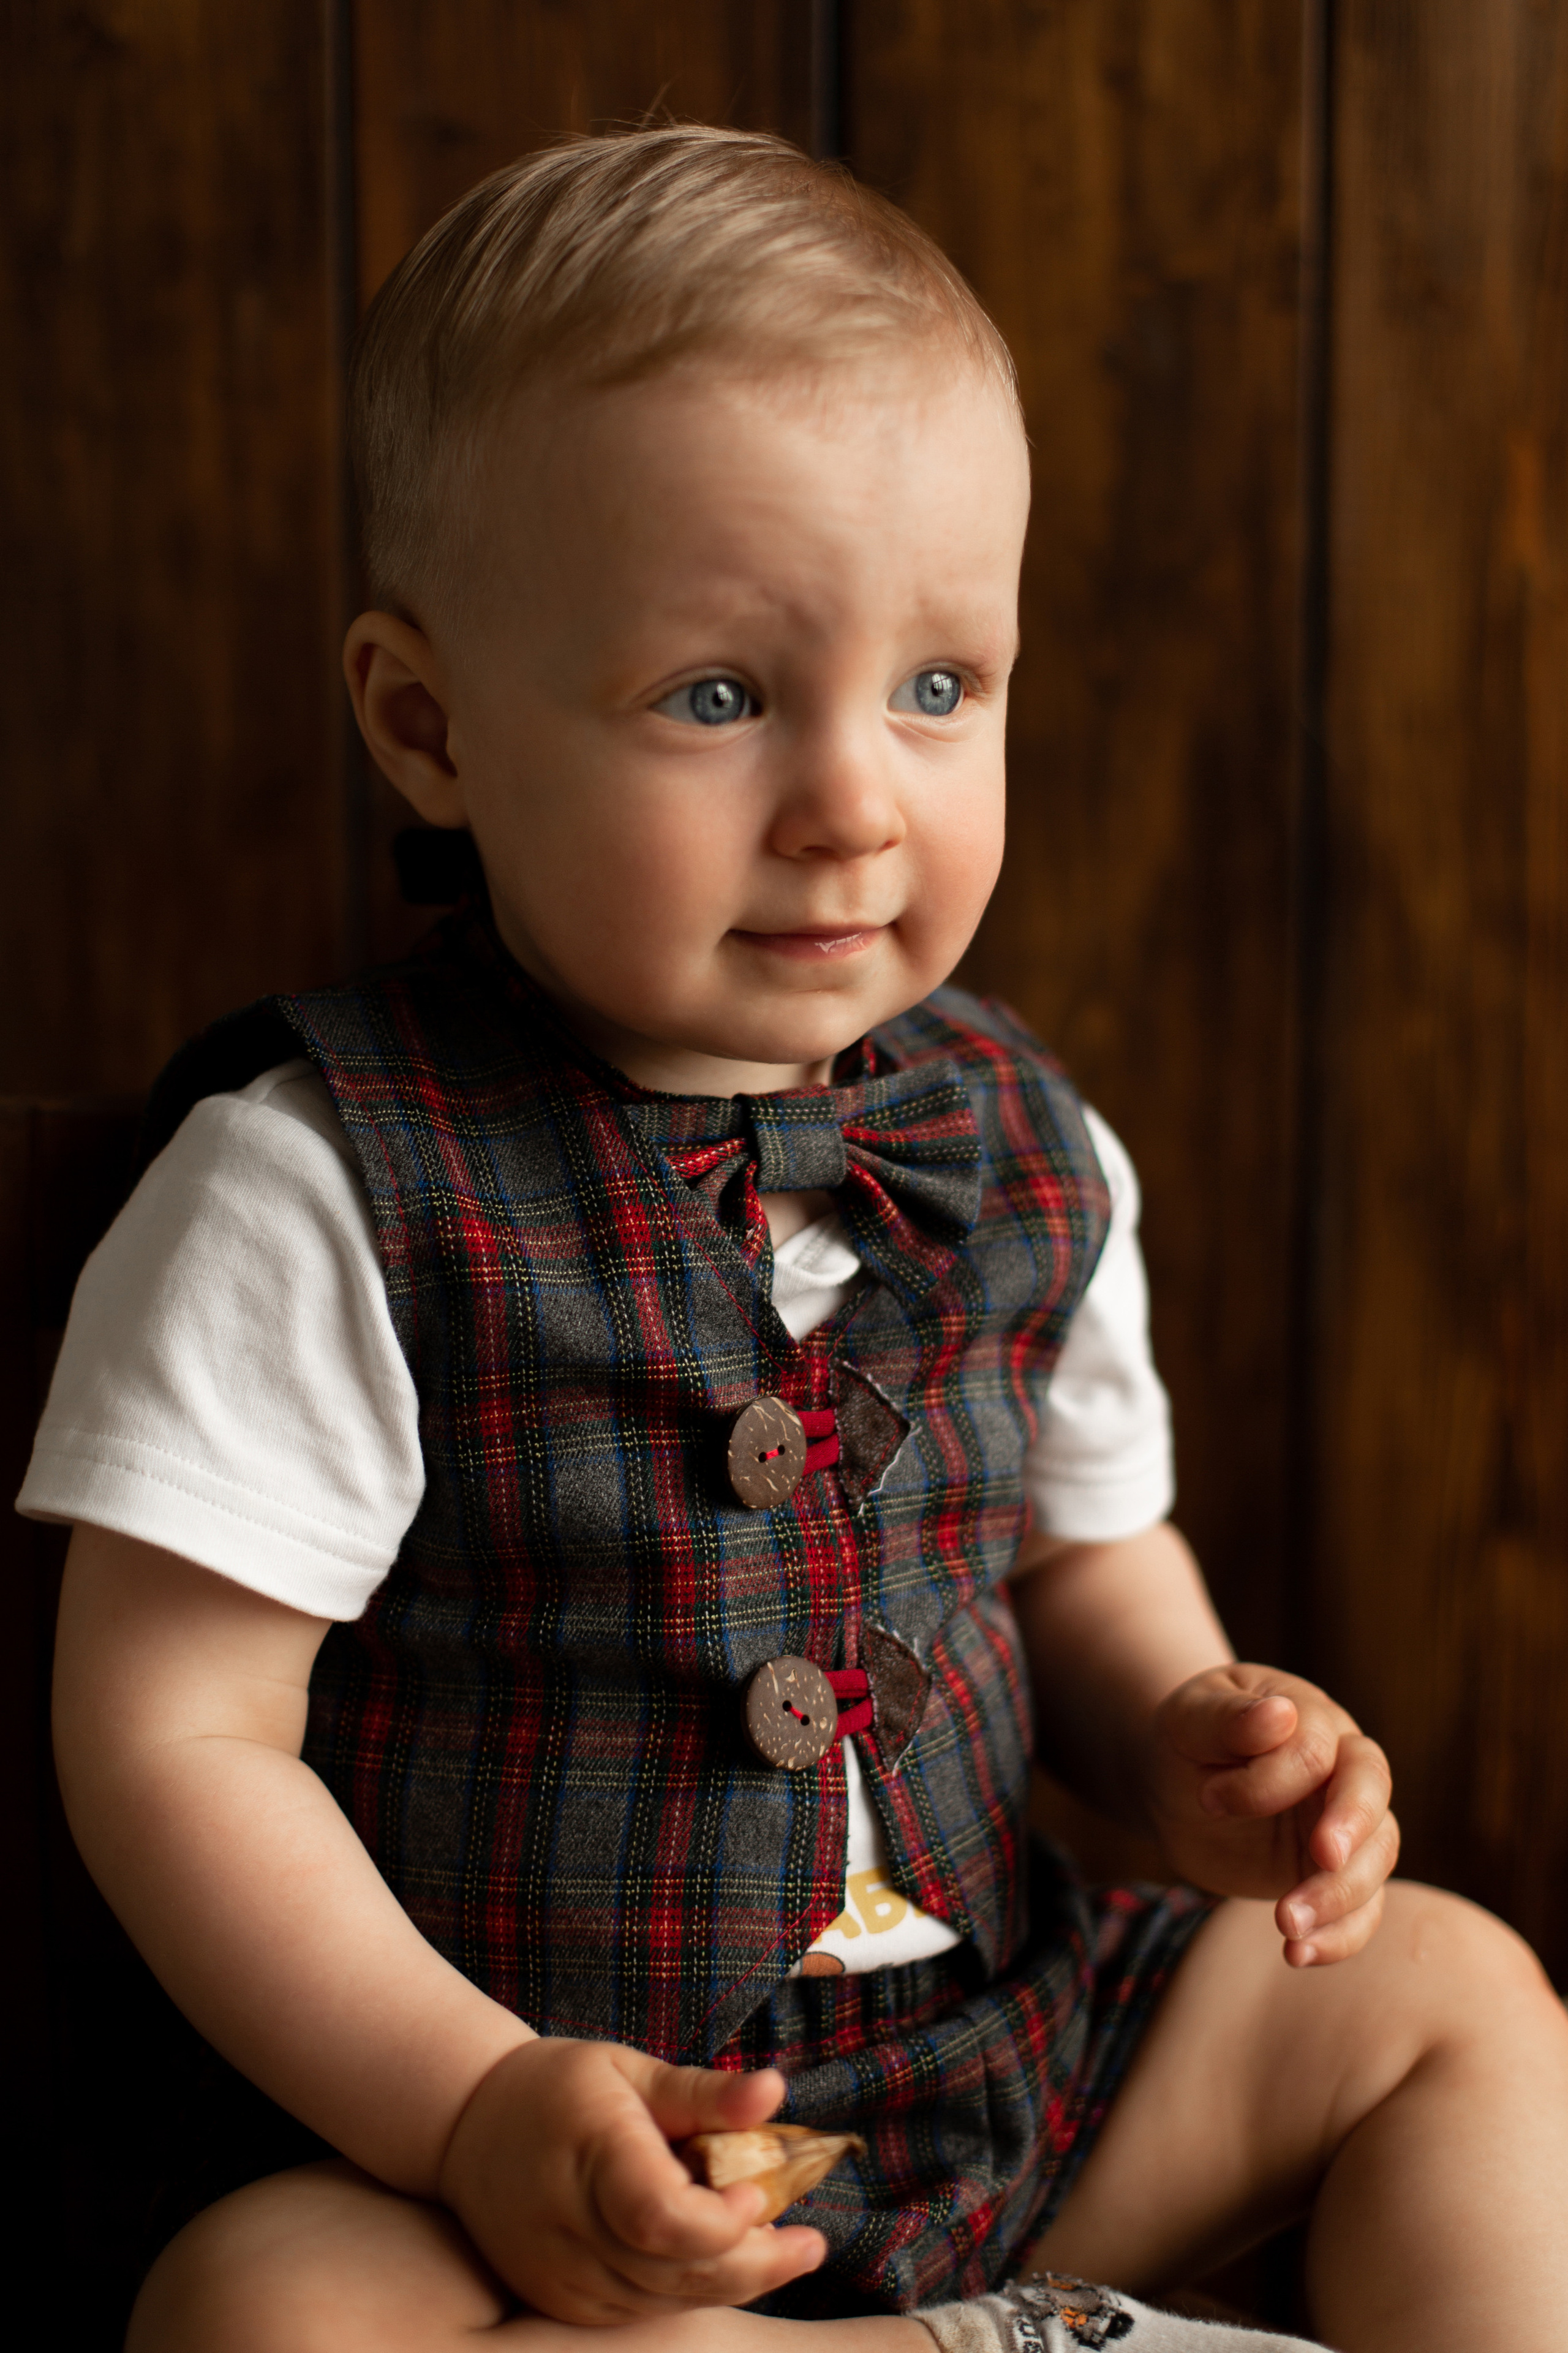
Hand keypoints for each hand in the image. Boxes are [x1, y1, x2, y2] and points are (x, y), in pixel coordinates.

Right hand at [437, 2036, 825, 2322]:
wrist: (468, 2129)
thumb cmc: (562, 2089)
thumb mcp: (633, 2071)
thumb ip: (706, 2092)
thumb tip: (775, 2089)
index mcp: (589, 2154)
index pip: (659, 2215)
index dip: (720, 2221)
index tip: (762, 2193)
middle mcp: (568, 2226)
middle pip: (674, 2271)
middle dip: (754, 2264)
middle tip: (809, 2244)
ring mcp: (560, 2275)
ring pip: (665, 2301)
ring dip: (731, 2280)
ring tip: (782, 2246)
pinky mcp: (561, 2303)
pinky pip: (642, 2311)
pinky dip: (690, 2290)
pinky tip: (722, 2260)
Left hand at [1143, 1663, 1398, 1966]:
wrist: (1175, 1787)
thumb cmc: (1186, 1742)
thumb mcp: (1189, 1720)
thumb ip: (1229, 1718)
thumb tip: (1280, 1715)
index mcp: (1311, 1718)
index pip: (1317, 1748)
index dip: (1269, 1779)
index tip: (1210, 1799)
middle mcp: (1343, 1767)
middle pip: (1373, 1794)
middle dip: (1351, 1830)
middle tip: (1320, 1857)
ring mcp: (1344, 1825)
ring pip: (1377, 1857)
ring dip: (1340, 1896)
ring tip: (1287, 1926)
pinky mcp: (1333, 1875)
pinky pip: (1361, 1910)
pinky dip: (1340, 1938)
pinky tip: (1298, 1955)